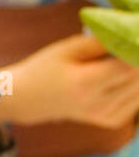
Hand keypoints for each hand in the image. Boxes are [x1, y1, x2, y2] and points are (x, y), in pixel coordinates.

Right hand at [0, 34, 138, 127]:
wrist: (29, 99)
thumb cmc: (46, 67)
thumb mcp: (68, 48)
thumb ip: (101, 41)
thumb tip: (132, 35)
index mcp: (85, 83)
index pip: (128, 65)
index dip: (137, 50)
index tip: (134, 36)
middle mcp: (98, 103)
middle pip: (138, 78)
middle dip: (138, 60)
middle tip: (131, 45)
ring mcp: (106, 116)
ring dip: (138, 73)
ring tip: (124, 59)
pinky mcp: (111, 121)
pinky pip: (137, 101)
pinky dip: (136, 86)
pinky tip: (124, 76)